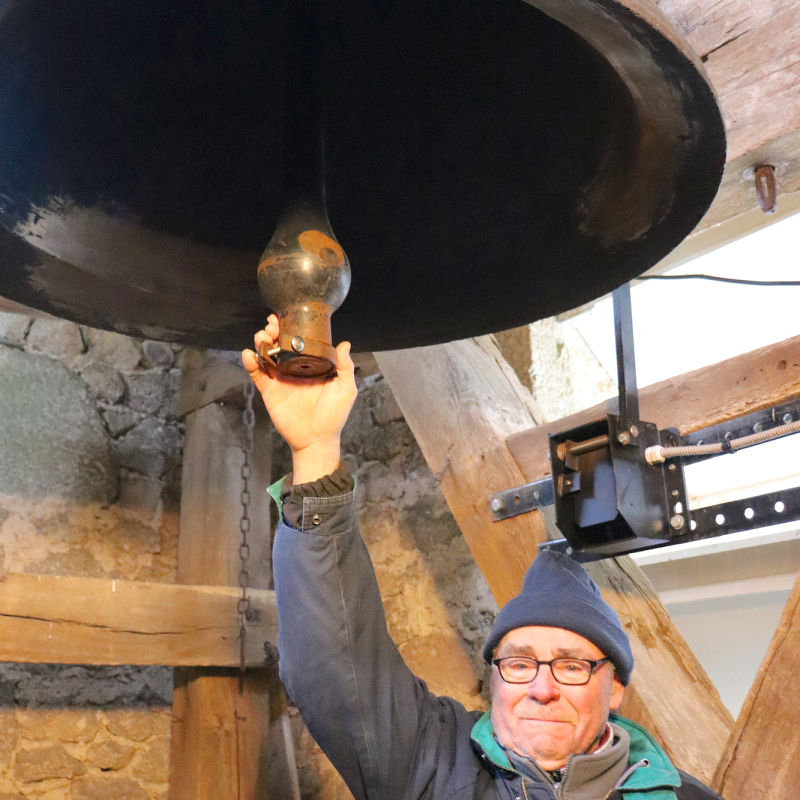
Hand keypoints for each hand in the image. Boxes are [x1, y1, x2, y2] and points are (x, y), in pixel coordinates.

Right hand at [242, 315, 357, 483]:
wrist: (317, 440)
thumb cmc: (334, 415)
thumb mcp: (345, 389)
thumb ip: (345, 367)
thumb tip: (345, 343)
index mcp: (311, 364)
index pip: (299, 341)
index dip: (291, 327)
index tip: (285, 316)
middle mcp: (294, 368)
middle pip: (279, 344)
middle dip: (272, 331)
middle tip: (271, 325)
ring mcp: (280, 379)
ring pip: (266, 355)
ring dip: (261, 343)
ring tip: (261, 337)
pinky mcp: (269, 391)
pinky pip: (257, 374)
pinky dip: (251, 363)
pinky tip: (249, 354)